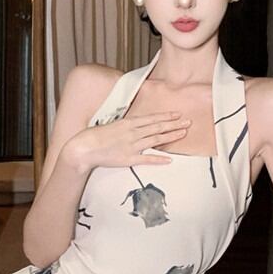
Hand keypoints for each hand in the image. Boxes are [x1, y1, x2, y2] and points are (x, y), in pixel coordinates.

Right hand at [67, 110, 189, 170]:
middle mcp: (132, 133)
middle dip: (174, 124)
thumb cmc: (94, 136)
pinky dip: (158, 159)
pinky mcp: (128, 159)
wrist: (84, 148)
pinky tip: (169, 159)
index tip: (177, 114)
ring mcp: (131, 146)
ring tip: (183, 133)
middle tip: (188, 122)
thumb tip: (134, 125)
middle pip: (157, 127)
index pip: (151, 118)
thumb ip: (125, 126)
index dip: (166, 116)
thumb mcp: (112, 125)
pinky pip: (146, 159)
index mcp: (128, 123)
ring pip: (155, 139)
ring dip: (170, 136)